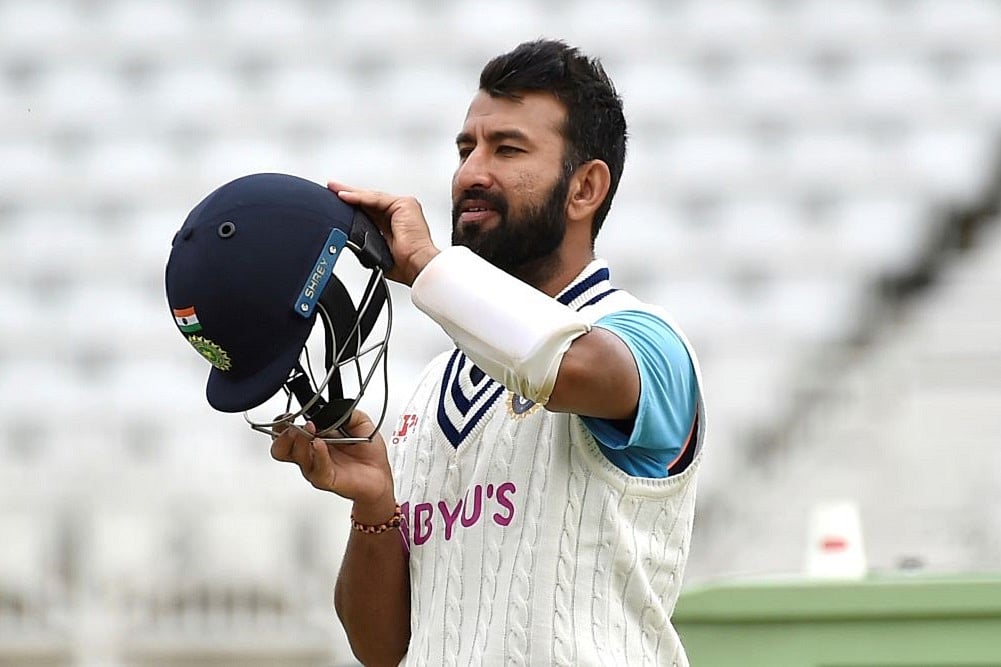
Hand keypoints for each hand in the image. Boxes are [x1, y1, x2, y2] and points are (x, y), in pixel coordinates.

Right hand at [270, 410, 395, 517]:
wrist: (380, 474)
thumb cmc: (368, 453)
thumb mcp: (359, 422)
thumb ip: (345, 412)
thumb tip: (331, 408)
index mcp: (315, 437)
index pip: (286, 432)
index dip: (282, 423)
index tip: (288, 414)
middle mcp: (311, 453)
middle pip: (280, 448)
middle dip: (281, 434)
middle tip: (291, 424)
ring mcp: (316, 466)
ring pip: (294, 457)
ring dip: (298, 440)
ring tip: (309, 430)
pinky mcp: (325, 478)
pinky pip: (316, 468)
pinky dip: (318, 454)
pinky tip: (321, 444)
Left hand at [328, 180, 440, 285]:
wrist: (416, 265)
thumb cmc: (404, 264)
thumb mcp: (378, 250)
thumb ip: (367, 241)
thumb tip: (352, 241)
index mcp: (395, 223)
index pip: (371, 210)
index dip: (354, 205)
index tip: (338, 203)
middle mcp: (401, 213)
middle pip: (370, 201)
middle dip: (350, 195)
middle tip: (332, 190)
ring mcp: (404, 207)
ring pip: (372, 198)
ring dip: (352, 194)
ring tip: (335, 190)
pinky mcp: (404, 204)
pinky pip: (376, 199)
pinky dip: (360, 197)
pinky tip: (346, 197)